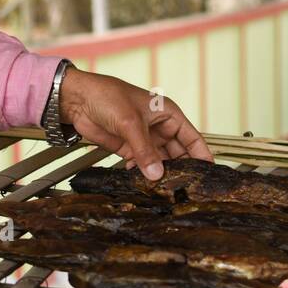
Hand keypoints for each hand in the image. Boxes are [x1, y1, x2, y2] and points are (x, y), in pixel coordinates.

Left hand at [57, 67, 211, 179]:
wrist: (78, 100)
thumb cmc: (107, 97)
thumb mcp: (130, 123)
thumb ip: (144, 150)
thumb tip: (157, 174)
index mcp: (168, 115)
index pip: (192, 138)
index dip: (202, 156)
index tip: (209, 175)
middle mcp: (159, 128)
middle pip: (178, 154)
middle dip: (181, 170)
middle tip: (184, 189)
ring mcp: (144, 140)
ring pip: (160, 162)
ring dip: (160, 174)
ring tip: (165, 191)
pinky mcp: (127, 149)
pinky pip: (141, 165)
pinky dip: (142, 174)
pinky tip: (142, 183)